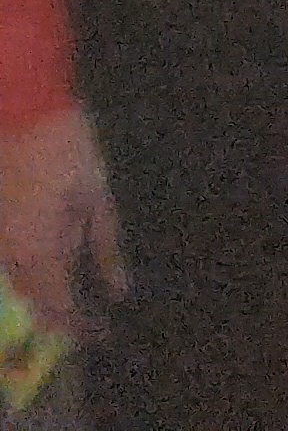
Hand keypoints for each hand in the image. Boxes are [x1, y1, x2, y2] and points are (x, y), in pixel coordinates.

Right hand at [0, 106, 122, 347]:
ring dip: (45, 296)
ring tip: (76, 301)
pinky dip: (33, 272)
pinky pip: (12, 263)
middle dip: (62, 317)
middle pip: (34, 302)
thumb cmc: (67, 150)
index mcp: (39, 252)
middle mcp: (11, 256)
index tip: (102, 335)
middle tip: (91, 323)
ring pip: (19, 284)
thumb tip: (118, 290)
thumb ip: (105, 246)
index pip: (57, 308)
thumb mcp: (96, 197)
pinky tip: (55, 265)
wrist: (21, 111)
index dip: (78, 328)